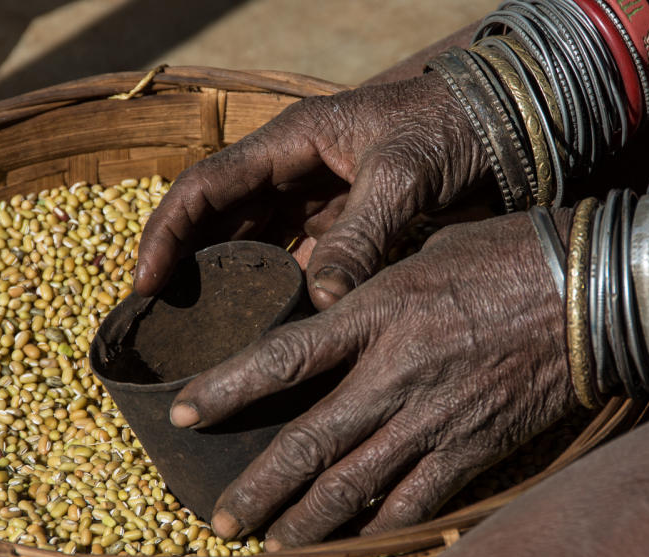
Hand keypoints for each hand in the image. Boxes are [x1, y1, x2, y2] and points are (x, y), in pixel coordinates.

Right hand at [135, 72, 489, 309]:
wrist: (503, 128)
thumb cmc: (449, 130)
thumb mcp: (403, 174)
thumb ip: (363, 232)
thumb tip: (324, 301)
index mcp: (291, 141)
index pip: (206, 185)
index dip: (167, 232)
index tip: (145, 282)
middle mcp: (293, 171)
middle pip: (218, 219)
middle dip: (185, 265)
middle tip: (160, 321)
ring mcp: (317, 201)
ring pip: (252, 245)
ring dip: (226, 284)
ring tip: (200, 334)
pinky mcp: (343, 228)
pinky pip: (295, 262)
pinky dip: (277, 294)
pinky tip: (264, 331)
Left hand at [170, 210, 576, 548]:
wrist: (590, 291)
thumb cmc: (504, 256)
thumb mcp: (421, 255)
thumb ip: (369, 295)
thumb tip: (330, 312)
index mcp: (376, 315)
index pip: (282, 359)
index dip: (225, 389)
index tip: (183, 410)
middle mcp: (394, 375)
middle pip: (309, 444)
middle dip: (259, 488)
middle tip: (222, 520)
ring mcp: (433, 419)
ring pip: (355, 486)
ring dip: (307, 521)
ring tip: (273, 543)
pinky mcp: (472, 448)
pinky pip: (416, 502)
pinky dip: (379, 526)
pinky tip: (353, 542)